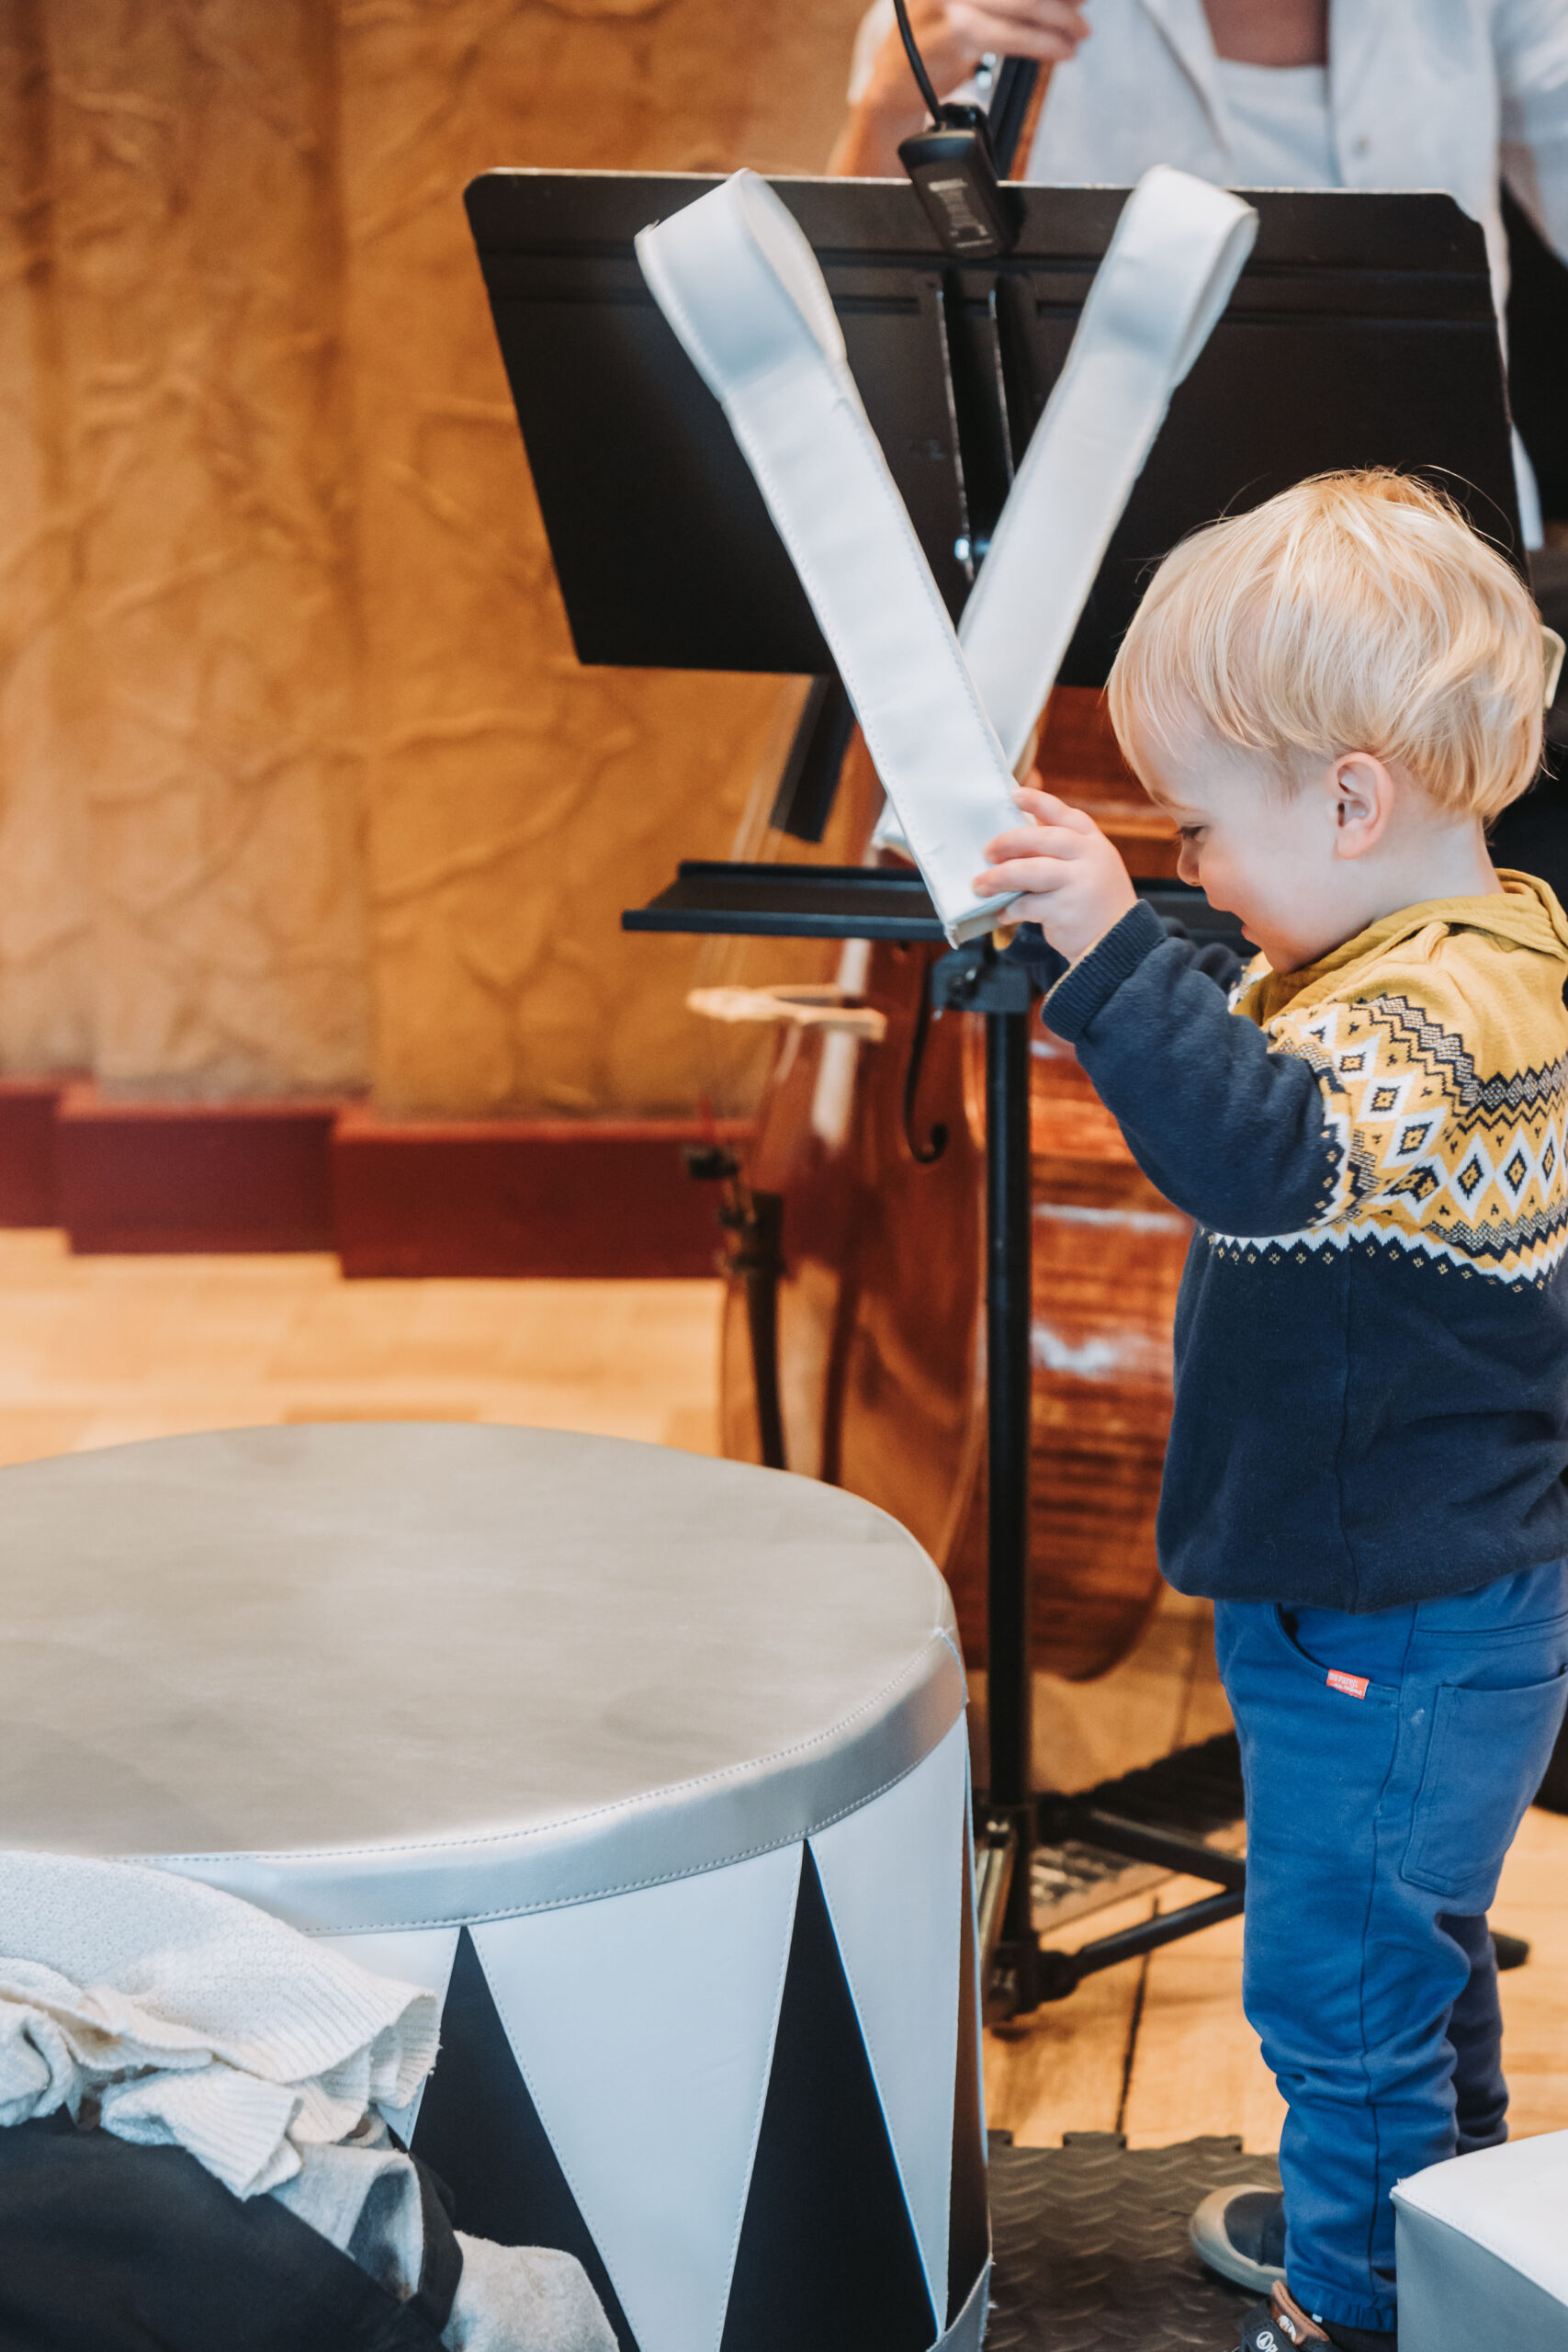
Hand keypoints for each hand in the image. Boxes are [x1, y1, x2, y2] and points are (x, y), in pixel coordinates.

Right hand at [866, 0, 1089, 107]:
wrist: (895, 80)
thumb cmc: (936, 37)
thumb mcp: (972, 4)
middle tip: (1084, 12)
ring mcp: (951, 1)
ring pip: (1024, 4)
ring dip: (1060, 21)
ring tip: (1079, 34)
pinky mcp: (954, 33)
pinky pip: (1011, 37)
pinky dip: (1043, 44)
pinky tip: (1060, 50)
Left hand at [975, 782, 1136, 962]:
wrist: (1118, 942)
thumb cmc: (1092, 901)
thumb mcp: (1088, 867)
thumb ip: (1061, 851)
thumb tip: (1012, 840)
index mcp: (1093, 842)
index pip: (1065, 815)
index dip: (1039, 802)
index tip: (1014, 795)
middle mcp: (1090, 857)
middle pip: (1043, 839)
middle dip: (1009, 842)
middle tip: (986, 851)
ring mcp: (1080, 883)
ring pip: (1031, 871)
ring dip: (1000, 877)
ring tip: (980, 884)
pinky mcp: (1067, 910)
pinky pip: (1029, 905)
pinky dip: (1011, 909)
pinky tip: (1004, 913)